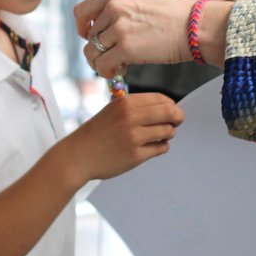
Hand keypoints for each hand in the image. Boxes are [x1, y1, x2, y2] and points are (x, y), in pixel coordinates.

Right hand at [67, 90, 182, 179]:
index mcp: (126, 103)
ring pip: (168, 132)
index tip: (172, 111)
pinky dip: (161, 147)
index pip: (161, 99)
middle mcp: (131, 117)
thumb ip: (136, 108)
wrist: (77, 156)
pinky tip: (152, 147)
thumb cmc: (96, 133)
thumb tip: (168, 108)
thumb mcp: (113, 110)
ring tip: (159, 136)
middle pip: (170, 113)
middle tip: (176, 123)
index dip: (171, 105)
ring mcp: (134, 137)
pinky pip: (161, 148)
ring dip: (168, 134)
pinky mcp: (136, 156)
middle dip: (178, 118)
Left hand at [75, 0, 194, 75]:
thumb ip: (121, 9)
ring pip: (92, 51)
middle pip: (89, 35)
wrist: (197, 25)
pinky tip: (120, 71)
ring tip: (117, 65)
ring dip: (102, 62)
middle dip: (99, 48)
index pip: (82, 11)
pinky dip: (107, 71)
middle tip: (114, 56)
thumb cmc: (178, 15)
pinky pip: (103, 64)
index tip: (91, 36)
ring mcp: (119, 27)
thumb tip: (105, 29)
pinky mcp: (126, 48)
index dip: (83, 27)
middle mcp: (114, 6)